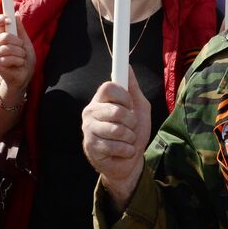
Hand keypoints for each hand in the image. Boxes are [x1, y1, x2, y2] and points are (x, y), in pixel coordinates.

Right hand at [0, 13, 34, 95]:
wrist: (24, 75)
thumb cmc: (24, 58)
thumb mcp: (25, 41)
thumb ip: (20, 29)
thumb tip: (16, 14)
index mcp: (3, 36)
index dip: (1, 19)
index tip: (8, 19)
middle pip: (5, 36)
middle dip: (18, 43)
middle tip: (22, 49)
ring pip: (8, 49)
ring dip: (20, 53)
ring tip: (21, 58)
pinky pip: (9, 59)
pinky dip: (19, 61)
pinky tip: (19, 64)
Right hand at [81, 70, 150, 207]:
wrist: (130, 161)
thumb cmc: (133, 132)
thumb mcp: (139, 107)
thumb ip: (132, 88)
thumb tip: (128, 67)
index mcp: (101, 100)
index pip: (109, 87)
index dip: (124, 97)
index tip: (129, 106)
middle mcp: (90, 112)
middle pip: (116, 110)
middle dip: (131, 121)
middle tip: (130, 127)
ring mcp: (88, 129)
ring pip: (117, 129)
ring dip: (130, 137)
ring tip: (126, 140)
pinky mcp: (90, 146)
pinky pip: (115, 145)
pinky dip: (126, 150)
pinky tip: (123, 151)